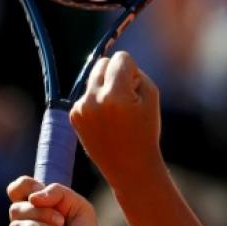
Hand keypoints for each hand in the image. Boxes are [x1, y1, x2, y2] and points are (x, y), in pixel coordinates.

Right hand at [7, 176, 109, 225]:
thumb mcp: (80, 207)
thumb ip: (59, 193)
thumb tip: (33, 197)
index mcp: (39, 208)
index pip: (18, 190)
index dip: (24, 186)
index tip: (39, 193)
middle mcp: (25, 225)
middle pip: (17, 208)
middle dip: (42, 212)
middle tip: (62, 222)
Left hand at [70, 51, 161, 187]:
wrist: (130, 166)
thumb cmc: (145, 130)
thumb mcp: (152, 96)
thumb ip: (136, 73)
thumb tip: (117, 63)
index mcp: (115, 95)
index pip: (120, 58)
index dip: (132, 68)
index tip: (136, 85)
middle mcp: (93, 99)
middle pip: (102, 64)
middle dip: (114, 72)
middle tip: (126, 94)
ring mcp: (81, 108)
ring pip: (93, 79)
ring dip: (105, 87)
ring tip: (117, 111)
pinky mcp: (74, 116)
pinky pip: (87, 95)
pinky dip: (96, 101)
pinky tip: (107, 120)